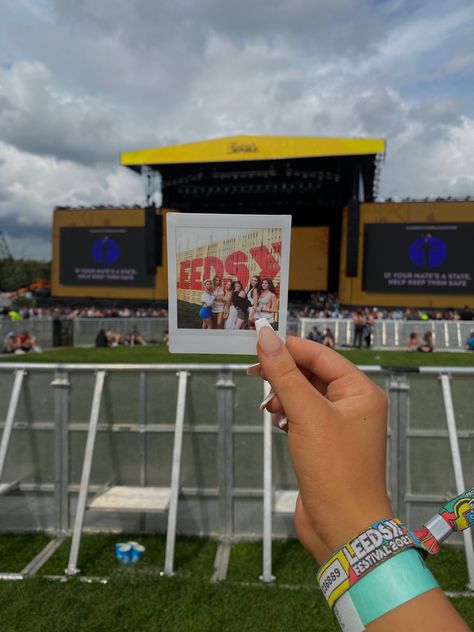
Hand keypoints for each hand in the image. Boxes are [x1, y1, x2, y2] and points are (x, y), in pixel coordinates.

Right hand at [256, 325, 392, 563]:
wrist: (344, 529)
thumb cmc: (335, 469)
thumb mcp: (307, 414)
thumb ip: (284, 374)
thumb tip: (266, 336)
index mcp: (360, 391)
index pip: (321, 354)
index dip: (289, 347)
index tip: (258, 343)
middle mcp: (354, 405)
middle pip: (313, 373)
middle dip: (284, 373)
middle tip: (254, 374)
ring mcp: (340, 426)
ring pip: (305, 395)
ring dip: (283, 395)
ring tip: (269, 407)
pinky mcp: (325, 444)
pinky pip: (303, 416)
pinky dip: (287, 414)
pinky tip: (277, 422)